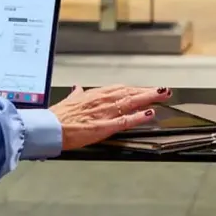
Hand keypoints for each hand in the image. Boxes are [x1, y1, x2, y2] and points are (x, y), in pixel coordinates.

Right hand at [49, 85, 171, 150]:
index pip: (120, 89)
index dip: (136, 89)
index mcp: (94, 95)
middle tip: (164, 91)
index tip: (147, 89)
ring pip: (130, 103)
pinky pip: (124, 121)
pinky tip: (149, 114)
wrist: (50, 127)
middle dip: (148, 91)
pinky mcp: (103, 126)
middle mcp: (102, 101)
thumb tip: (77, 88)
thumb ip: (77, 94)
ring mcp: (104, 113)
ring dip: (148, 99)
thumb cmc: (59, 115)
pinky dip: (137, 117)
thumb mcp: (69, 100)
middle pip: (129, 93)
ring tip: (162, 96)